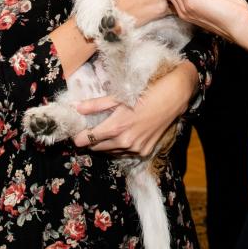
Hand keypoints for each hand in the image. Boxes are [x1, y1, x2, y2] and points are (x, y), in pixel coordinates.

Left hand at [72, 61, 196, 155]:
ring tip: (105, 131)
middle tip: (89, 129)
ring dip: (104, 145)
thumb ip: (95, 105)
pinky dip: (119, 147)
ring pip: (110, 152)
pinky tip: (121, 136)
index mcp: (115, 128)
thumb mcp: (118, 97)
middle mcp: (124, 142)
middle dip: (89, 140)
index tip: (75, 132)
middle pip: (96, 148)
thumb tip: (76, 108)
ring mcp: (135, 149)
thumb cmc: (144, 94)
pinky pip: (124, 154)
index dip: (78, 137)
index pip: (86, 140)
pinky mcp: (144, 152)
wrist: (172, 99)